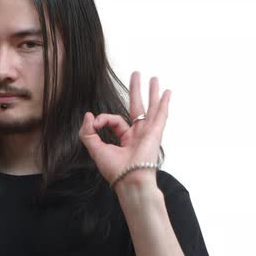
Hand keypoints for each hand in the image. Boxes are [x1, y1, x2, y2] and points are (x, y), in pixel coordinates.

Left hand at [78, 71, 171, 187]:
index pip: (114, 120)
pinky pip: (161, 115)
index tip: (95, 122)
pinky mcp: (155, 133)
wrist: (130, 181)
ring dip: (152, 92)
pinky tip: (167, 92)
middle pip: (137, 106)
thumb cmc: (115, 170)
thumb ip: (88, 132)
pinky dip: (164, 103)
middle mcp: (138, 134)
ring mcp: (148, 132)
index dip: (102, 119)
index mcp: (126, 139)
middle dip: (136, 90)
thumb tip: (88, 115)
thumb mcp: (96, 149)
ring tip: (153, 78)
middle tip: (136, 74)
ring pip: (151, 107)